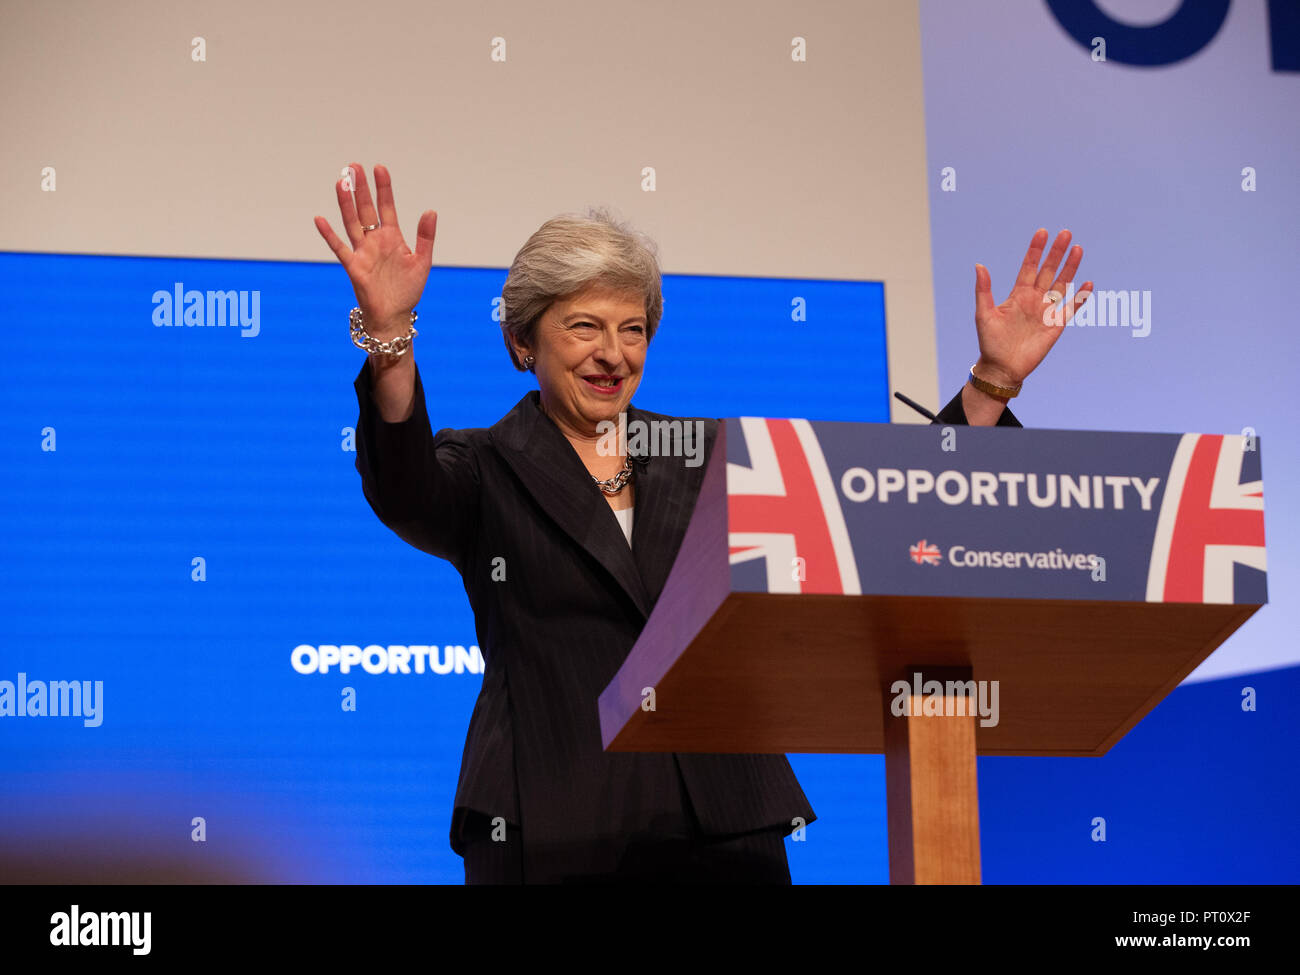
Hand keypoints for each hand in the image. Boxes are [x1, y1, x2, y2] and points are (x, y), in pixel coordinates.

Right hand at [313, 162, 437, 336]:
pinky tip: (320, 219)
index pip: (387, 207)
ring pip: (352, 222)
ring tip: (341, 182)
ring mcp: (363, 252)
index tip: (379, 168)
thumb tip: (431, 210)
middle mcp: (375, 241)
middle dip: (361, 189)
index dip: (383, 188)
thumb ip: (425, 236)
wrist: (395, 315)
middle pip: (366, 210)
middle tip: (353, 166)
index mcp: (392, 238)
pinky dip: (329, 234)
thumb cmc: (408, 289)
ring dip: (346, 203)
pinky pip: (339, 247)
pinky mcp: (353, 266)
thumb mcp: (422, 261)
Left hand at [971, 228, 1092, 386]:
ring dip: (1070, 267)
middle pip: (1048, 271)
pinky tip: (1088, 284)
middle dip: (1056, 253)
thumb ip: (983, 290)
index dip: (1035, 250)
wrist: (1002, 368)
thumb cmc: (990, 342)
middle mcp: (1034, 299)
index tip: (1042, 232)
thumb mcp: (984, 314)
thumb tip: (979, 265)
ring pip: (1062, 284)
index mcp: (1018, 294)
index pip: (1029, 267)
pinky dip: (1079, 297)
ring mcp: (1046, 311)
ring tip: (1078, 248)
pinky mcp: (1056, 326)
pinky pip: (1070, 308)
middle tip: (1065, 233)